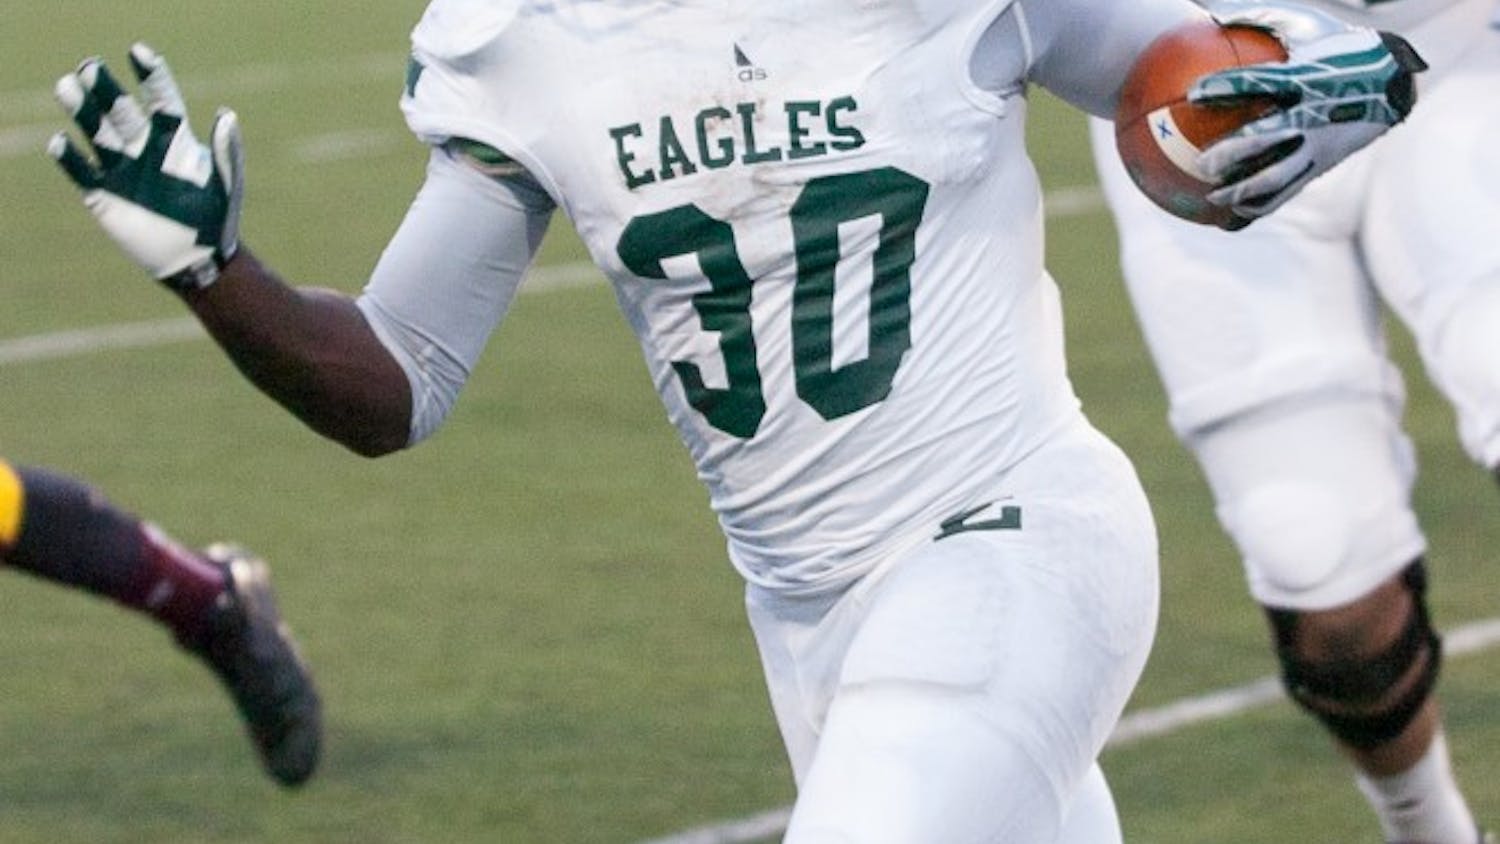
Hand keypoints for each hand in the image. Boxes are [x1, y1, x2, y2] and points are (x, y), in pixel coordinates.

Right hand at [50, 43, 242, 290]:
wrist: (199, 260)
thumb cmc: (216, 220)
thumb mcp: (225, 184)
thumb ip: (225, 151)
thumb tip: (226, 115)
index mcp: (175, 141)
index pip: (161, 100)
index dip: (151, 76)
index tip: (139, 53)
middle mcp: (144, 149)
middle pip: (121, 112)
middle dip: (106, 90)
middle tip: (90, 67)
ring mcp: (122, 170)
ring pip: (97, 133)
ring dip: (82, 111)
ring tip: (67, 87)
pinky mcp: (104, 195)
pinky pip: (82, 171)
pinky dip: (71, 158)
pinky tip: (61, 142)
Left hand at [1187, 0, 1426, 225]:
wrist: (1394, 80)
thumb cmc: (1340, 47)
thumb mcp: (1306, 26)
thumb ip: (1261, 18)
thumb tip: (1212, 14)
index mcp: (1305, 79)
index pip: (1259, 83)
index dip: (1226, 88)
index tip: (1193, 94)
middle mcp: (1312, 115)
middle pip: (1266, 138)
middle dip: (1232, 152)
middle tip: (1201, 163)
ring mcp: (1319, 144)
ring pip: (1277, 175)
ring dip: (1243, 190)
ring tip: (1213, 199)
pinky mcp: (1323, 165)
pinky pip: (1287, 190)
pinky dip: (1260, 205)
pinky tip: (1233, 217)